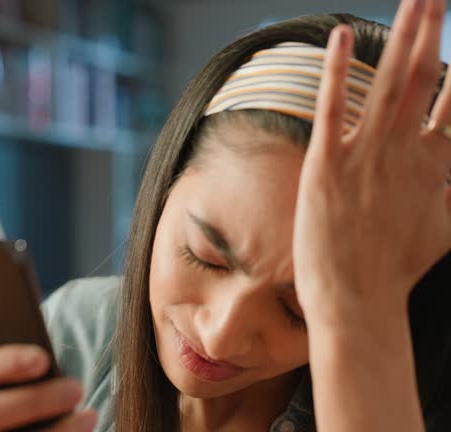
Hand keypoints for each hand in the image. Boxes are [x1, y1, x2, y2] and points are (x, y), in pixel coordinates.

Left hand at [293, 0, 450, 322]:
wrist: (357, 300)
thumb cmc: (394, 269)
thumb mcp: (444, 227)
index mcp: (435, 165)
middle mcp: (406, 152)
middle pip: (424, 79)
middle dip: (434, 32)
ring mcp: (367, 156)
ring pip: (389, 84)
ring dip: (404, 37)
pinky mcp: (327, 164)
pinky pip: (334, 108)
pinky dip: (339, 72)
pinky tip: (342, 36)